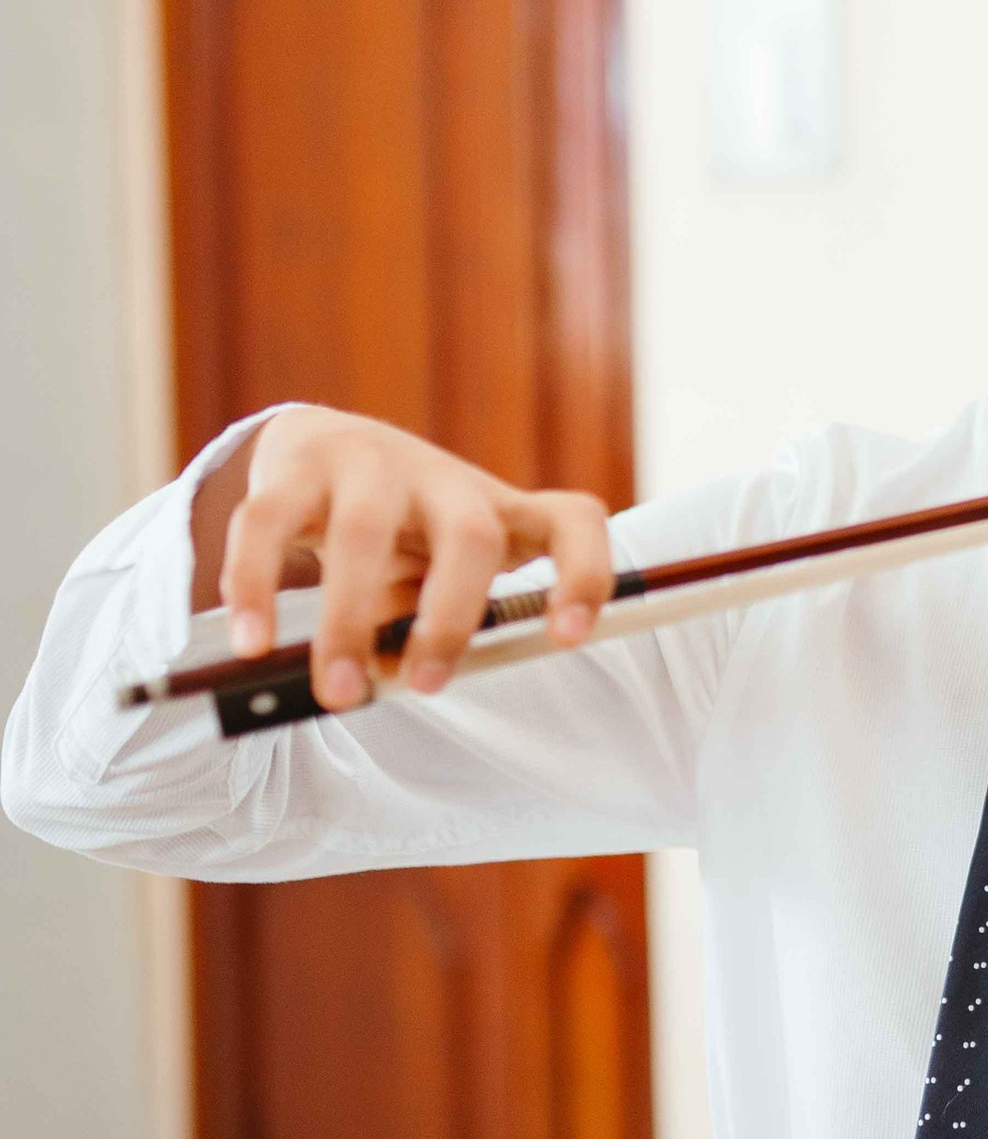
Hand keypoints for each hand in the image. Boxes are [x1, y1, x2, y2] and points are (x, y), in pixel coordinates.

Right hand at [207, 407, 615, 708]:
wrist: (318, 448)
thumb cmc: (396, 538)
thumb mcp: (432, 579)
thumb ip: (423, 627)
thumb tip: (391, 679)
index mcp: (500, 511)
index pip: (573, 522)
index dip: (584, 574)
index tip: (566, 635)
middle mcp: (446, 481)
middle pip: (470, 537)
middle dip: (450, 619)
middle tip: (424, 687)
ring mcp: (370, 465)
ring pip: (364, 531)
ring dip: (347, 621)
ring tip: (335, 690)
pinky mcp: (295, 469)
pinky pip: (270, 524)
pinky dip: (257, 587)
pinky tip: (253, 643)